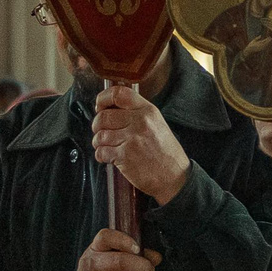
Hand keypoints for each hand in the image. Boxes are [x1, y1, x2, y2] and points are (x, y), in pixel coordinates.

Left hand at [92, 83, 189, 203]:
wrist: (174, 177)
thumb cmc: (165, 153)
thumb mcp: (157, 124)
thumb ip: (137, 113)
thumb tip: (111, 108)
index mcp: (148, 111)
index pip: (119, 93)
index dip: (103, 98)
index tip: (99, 106)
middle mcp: (140, 122)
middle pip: (103, 116)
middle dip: (97, 125)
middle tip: (100, 131)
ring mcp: (132, 139)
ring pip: (100, 135)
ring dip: (98, 142)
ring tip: (106, 146)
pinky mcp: (125, 156)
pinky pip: (101, 152)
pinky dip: (101, 155)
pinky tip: (109, 157)